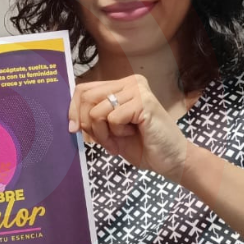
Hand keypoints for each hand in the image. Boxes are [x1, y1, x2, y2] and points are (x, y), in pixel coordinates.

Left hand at [69, 74, 188, 181]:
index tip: (73, 129)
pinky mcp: (144, 102)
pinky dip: (117, 134)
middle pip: (86, 97)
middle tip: (106, 140)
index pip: (84, 89)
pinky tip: (133, 135)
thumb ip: (92, 119)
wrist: (172, 160)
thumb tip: (71, 117)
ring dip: (103, 133)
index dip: (72, 110)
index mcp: (121, 86)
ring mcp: (138, 89)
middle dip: (88, 125)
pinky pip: (112, 118)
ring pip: (96, 110)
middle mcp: (130, 82)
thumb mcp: (109, 130)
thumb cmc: (142, 146)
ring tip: (120, 140)